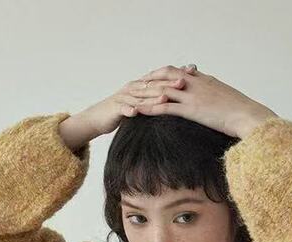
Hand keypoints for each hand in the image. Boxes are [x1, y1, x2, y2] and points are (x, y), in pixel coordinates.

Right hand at [79, 66, 195, 136]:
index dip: (176, 75)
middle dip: (168, 83)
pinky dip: (129, 111)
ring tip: (164, 99)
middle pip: (154, 85)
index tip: (192, 73)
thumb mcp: (144, 104)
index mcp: (143, 85)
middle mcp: (134, 88)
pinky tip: (135, 113)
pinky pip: (123, 109)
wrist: (100, 117)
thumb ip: (158, 99)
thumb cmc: (123, 112)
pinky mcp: (115, 108)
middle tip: (183, 82)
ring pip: (140, 97)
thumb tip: (179, 97)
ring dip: (152, 98)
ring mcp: (124, 97)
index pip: (162, 78)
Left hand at [134, 64, 278, 138]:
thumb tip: (215, 101)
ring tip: (132, 97)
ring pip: (163, 89)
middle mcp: (197, 84)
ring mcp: (193, 96)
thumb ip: (217, 96)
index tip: (154, 77)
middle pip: (167, 74)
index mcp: (205, 80)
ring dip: (146, 93)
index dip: (165, 74)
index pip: (180, 71)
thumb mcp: (228, 99)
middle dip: (150, 78)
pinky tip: (140, 111)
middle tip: (138, 84)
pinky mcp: (192, 110)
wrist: (249, 116)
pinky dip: (151, 107)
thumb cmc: (243, 112)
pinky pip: (166, 107)